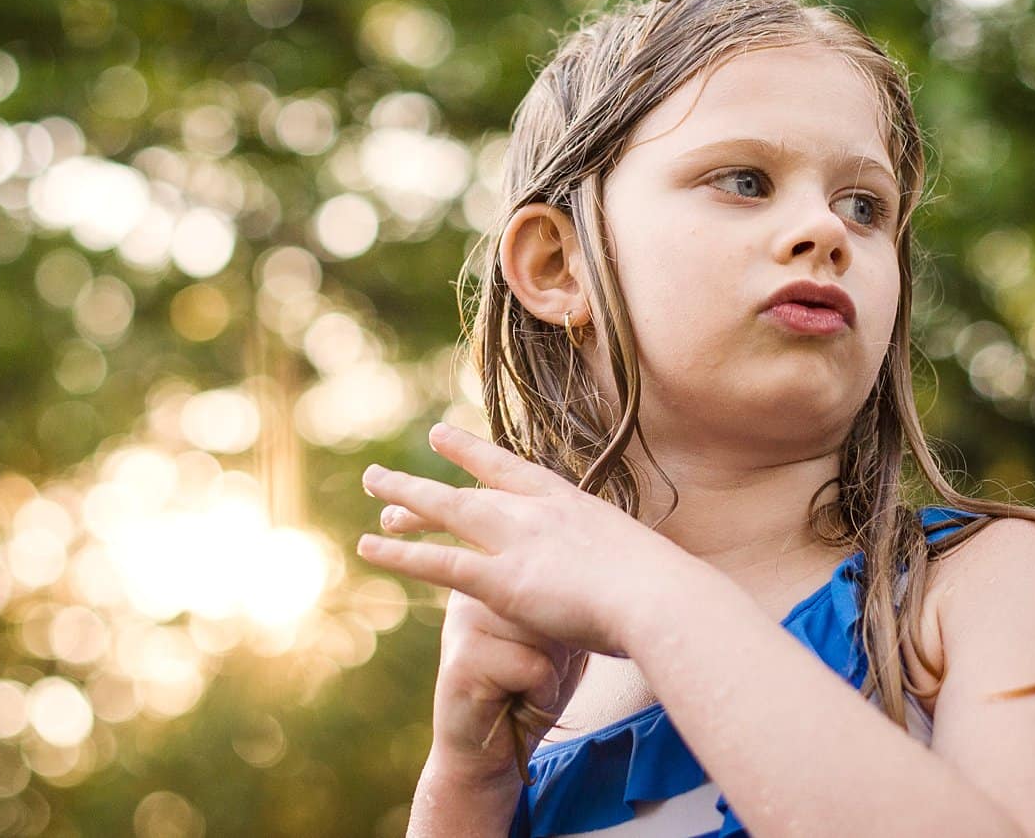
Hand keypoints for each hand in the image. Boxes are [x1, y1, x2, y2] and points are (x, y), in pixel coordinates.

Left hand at [356, 421, 690, 661]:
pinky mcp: (501, 578)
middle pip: (472, 487)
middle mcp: (538, 511)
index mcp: (571, 503)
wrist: (663, 597)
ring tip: (371, 482)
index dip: (475, 453)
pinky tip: (368, 548)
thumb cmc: (666, 591)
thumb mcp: (639, 563)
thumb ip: (614, 564)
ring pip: (447, 510)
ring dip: (406, 497)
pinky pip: (439, 563)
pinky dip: (400, 555)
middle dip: (429, 478)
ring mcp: (517, 539)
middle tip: (388, 474)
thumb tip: (621, 577)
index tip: (444, 436)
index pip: (513, 470)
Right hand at [421, 587, 587, 782]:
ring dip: (550, 671)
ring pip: (545, 634)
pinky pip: (533, 667)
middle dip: (559, 649)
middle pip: (552, 604)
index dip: (567, 623)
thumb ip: (567, 601)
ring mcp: (464, 620)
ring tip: (522, 685)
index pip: (558, 579)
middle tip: (530, 672)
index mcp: (493, 574)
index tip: (543, 647)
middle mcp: (473, 589)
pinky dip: (539, 693)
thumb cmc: (528, 690)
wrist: (486, 750)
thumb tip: (598, 578)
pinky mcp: (463, 659)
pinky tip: (512, 702)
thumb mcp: (557, 637)